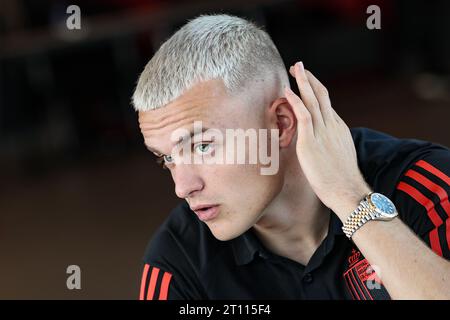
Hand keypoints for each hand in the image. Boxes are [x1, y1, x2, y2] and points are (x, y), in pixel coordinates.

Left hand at [285, 62, 370, 220]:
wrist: (347, 191)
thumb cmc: (341, 180)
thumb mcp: (339, 156)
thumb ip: (331, 145)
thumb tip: (323, 144)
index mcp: (338, 128)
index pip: (326, 104)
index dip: (316, 90)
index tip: (307, 82)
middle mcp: (332, 126)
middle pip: (321, 95)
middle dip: (309, 78)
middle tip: (299, 65)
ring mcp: (322, 133)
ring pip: (313, 100)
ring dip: (303, 82)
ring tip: (294, 68)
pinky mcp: (311, 142)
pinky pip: (304, 116)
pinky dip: (296, 101)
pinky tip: (288, 91)